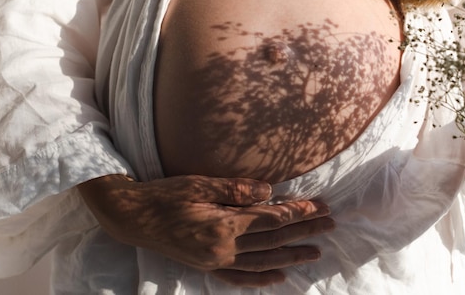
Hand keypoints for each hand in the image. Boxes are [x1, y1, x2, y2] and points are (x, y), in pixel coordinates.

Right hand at [77, 174, 333, 286]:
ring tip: (315, 252)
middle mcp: (223, 249)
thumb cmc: (166, 195)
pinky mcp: (207, 266)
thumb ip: (237, 190)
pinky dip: (261, 279)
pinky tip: (278, 278)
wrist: (134, 218)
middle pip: (272, 241)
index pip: (270, 220)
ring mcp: (215, 262)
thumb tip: (270, 192)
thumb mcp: (200, 184)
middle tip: (330, 224)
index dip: (297, 212)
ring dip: (290, 256)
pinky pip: (240, 278)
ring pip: (262, 261)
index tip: (320, 206)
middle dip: (303, 232)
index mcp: (222, 226)